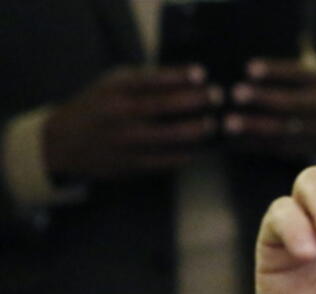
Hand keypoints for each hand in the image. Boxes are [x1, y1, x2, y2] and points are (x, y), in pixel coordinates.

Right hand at [42, 65, 220, 181]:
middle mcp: (118, 114)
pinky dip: (184, 155)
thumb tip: (187, 80)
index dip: (176, 76)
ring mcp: (124, 140)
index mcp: (113, 90)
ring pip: (166, 136)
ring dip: (194, 130)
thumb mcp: (111, 85)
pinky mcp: (129, 164)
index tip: (201, 73)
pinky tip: (199, 150)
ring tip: (212, 124)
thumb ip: (143, 81)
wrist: (63, 142)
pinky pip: (163, 160)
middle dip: (193, 101)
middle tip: (218, 96)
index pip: (148, 79)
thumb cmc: (98, 107)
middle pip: (161, 106)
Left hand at [223, 59, 315, 157]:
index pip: (298, 73)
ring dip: (255, 127)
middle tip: (235, 94)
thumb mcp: (299, 66)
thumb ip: (282, 59)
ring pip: (286, 130)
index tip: (249, 69)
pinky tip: (233, 141)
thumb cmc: (299, 84)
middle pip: (293, 104)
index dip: (275, 71)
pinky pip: (278, 149)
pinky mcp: (305, 150)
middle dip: (264, 99)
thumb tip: (246, 47)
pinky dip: (255, 145)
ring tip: (228, 123)